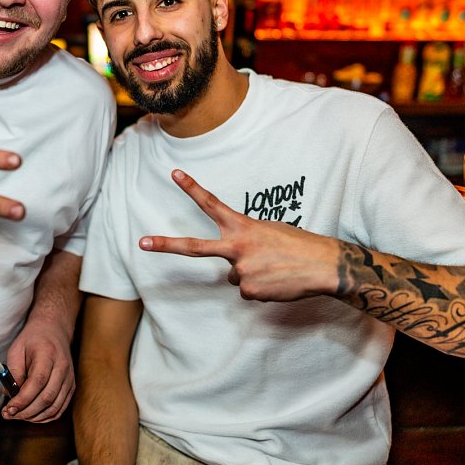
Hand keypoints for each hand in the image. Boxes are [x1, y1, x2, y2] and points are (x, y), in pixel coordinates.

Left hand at [0, 316, 74, 422]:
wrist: (53, 331)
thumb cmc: (32, 340)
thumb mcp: (16, 350)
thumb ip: (13, 373)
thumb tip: (10, 397)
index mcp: (48, 354)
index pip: (37, 382)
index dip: (23, 399)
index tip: (8, 408)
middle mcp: (62, 367)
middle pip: (47, 397)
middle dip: (26, 411)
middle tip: (9, 415)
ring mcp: (69, 378)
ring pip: (55, 407)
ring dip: (35, 417)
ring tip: (18, 416)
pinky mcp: (71, 386)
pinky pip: (60, 408)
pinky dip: (45, 417)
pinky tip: (32, 416)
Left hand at [138, 169, 340, 301]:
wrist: (324, 266)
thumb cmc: (298, 245)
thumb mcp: (268, 231)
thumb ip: (243, 241)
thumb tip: (230, 266)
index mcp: (243, 227)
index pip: (211, 204)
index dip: (191, 188)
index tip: (173, 174)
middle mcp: (236, 248)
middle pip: (194, 247)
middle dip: (165, 245)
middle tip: (141, 242)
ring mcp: (241, 271)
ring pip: (234, 275)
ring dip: (252, 274)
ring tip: (275, 269)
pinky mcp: (249, 291)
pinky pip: (247, 290)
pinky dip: (261, 288)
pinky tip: (277, 281)